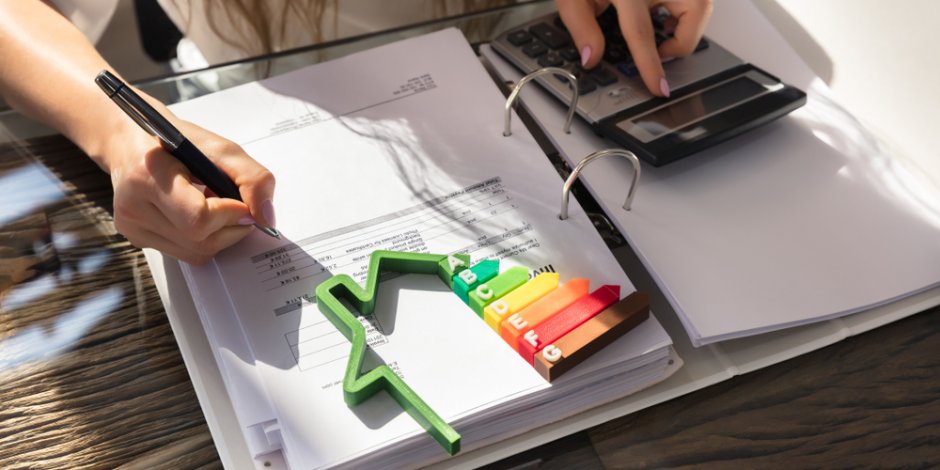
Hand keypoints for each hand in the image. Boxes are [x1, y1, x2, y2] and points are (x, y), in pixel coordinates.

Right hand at [101, 112, 275, 264]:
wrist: (131, 140)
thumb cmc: (177, 141)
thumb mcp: (221, 148)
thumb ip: (253, 179)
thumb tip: (266, 218)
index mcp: (149, 174)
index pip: (199, 218)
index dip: (231, 213)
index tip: (240, 201)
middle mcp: (133, 205)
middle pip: (202, 241)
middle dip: (231, 226)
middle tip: (231, 203)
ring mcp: (132, 226)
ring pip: (197, 252)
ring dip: (219, 234)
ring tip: (211, 204)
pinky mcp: (136, 238)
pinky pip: (187, 254)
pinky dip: (203, 238)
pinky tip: (196, 214)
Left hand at [557, 0, 712, 96]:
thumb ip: (580, 25)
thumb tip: (591, 58)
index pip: (642, 34)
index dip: (651, 65)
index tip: (659, 87)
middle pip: (693, 15)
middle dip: (681, 42)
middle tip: (660, 50)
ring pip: (701, 6)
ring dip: (686, 25)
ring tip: (661, 28)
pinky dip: (685, 10)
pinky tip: (662, 10)